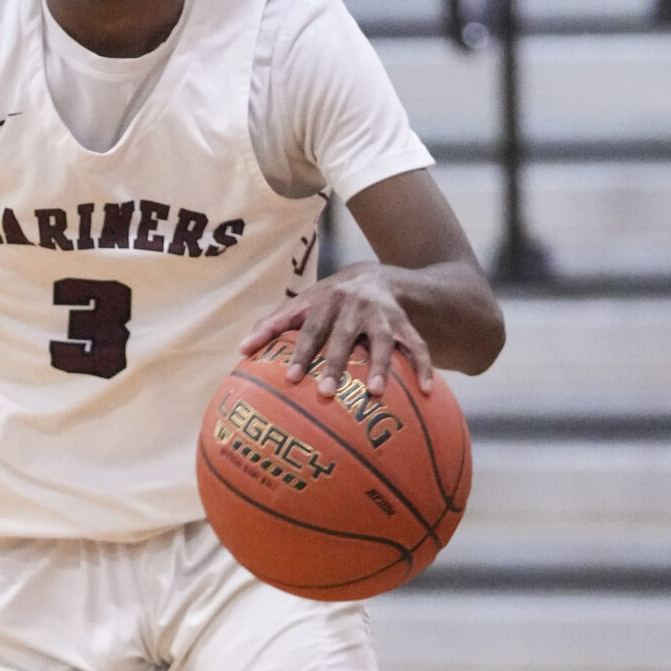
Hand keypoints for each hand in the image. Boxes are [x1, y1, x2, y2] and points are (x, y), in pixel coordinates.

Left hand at [241, 265, 433, 398]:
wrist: (375, 276)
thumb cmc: (328, 301)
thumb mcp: (302, 304)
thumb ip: (274, 324)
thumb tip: (241, 350)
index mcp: (324, 302)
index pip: (309, 328)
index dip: (300, 352)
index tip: (290, 378)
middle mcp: (353, 307)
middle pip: (343, 337)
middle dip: (335, 364)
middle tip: (326, 393)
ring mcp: (381, 315)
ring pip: (381, 341)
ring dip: (379, 366)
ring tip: (376, 394)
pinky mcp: (404, 324)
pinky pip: (417, 345)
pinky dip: (424, 366)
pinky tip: (428, 390)